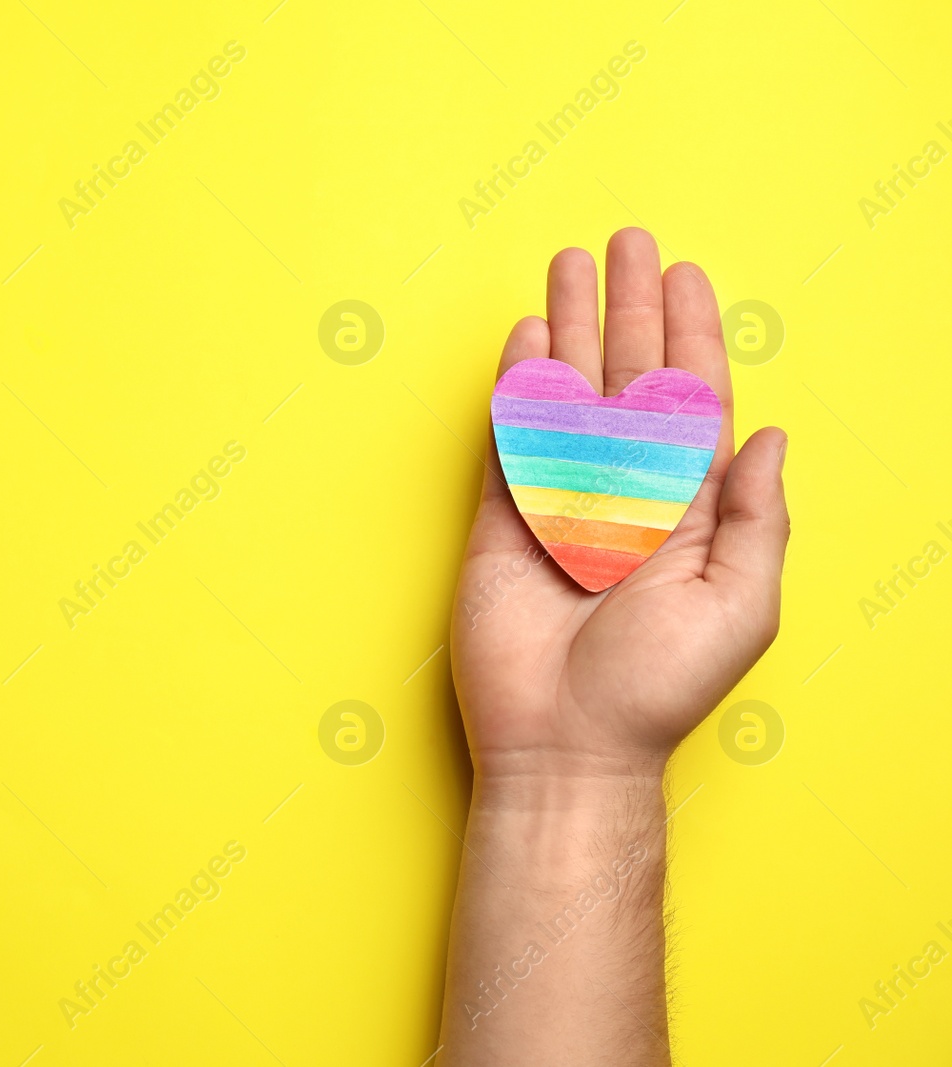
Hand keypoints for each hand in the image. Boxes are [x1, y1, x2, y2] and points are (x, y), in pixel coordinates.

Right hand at [451, 228, 789, 780]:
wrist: (564, 743)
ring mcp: (561, 501)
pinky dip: (517, 386)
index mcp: (689, 508)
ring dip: (568, 326)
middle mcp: (626, 492)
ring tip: (567, 266)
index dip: (690, 334)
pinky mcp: (503, 518)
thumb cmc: (655, 688)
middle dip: (627, 306)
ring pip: (568, 392)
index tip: (684, 275)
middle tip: (625, 242)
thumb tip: (768, 435)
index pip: (691, 399)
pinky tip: (524, 340)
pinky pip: (512, 437)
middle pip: (628, 376)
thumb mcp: (741, 606)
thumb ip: (758, 517)